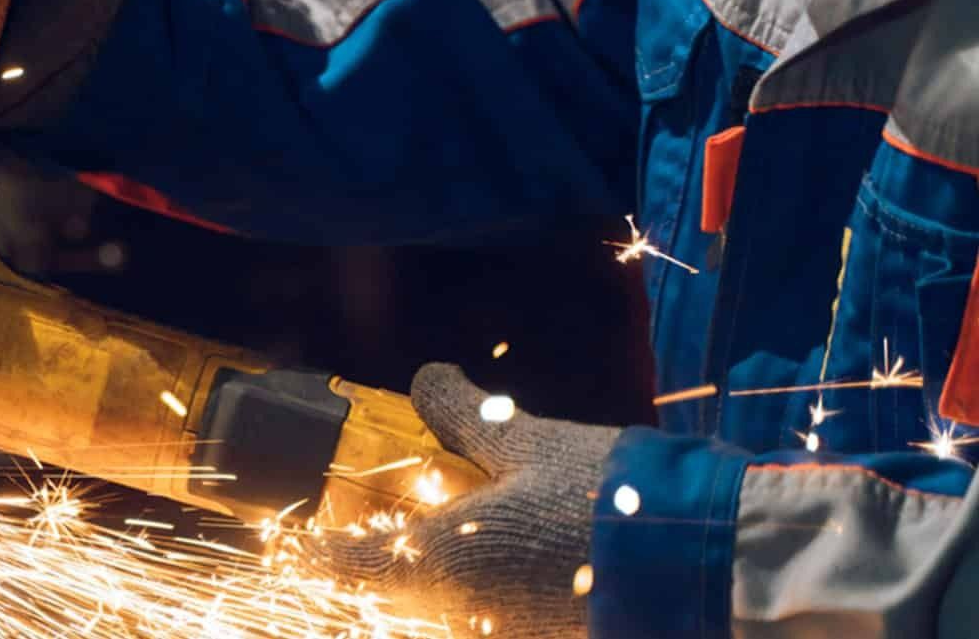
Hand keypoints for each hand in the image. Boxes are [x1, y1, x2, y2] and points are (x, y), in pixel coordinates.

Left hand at [322, 364, 619, 637]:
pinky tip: (512, 558)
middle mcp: (459, 614)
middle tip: (386, 523)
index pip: (343, 569)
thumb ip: (463, 414)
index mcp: (439, 562)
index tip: (293, 540)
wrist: (699, 560)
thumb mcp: (526, 442)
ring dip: (434, 577)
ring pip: (439, 611)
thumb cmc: (604, 495)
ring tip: (464, 530)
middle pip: (389, 596)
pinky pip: (487, 621)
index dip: (311, 551)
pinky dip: (482, 592)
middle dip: (380, 561)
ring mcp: (502, 636)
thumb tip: (426, 379)